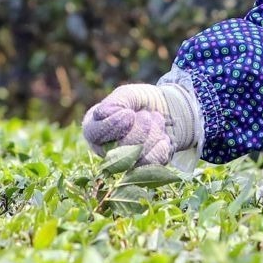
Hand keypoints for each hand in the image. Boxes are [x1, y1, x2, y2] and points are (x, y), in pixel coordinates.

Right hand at [81, 79, 202, 166]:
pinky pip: (152, 163)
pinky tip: (163, 136)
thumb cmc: (141, 101)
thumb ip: (116, 102)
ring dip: (152, 135)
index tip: (129, 114)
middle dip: (138, 130)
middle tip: (146, 115)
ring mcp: (123, 162)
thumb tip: (102, 113)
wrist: (168, 109)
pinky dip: (161, 145)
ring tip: (156, 120)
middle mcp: (104, 149)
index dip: (111, 126)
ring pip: (136, 158)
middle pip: (117, 149)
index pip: (94, 134)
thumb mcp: (128, 94)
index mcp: (94, 128)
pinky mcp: (143, 169)